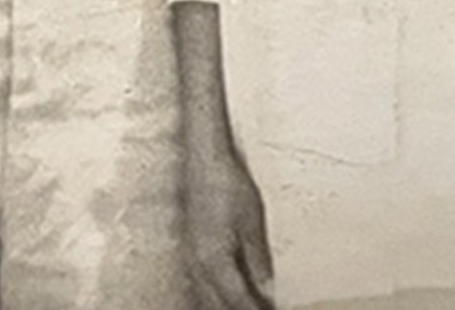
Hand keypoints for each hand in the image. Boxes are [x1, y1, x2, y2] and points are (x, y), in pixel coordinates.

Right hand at [184, 148, 274, 309]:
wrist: (204, 159)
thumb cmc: (228, 184)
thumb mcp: (251, 222)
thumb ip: (257, 259)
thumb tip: (266, 288)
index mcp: (214, 261)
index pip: (236, 300)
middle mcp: (197, 263)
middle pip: (217, 304)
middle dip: (238, 309)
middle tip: (259, 307)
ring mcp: (190, 255)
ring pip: (205, 296)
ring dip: (224, 304)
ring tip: (246, 302)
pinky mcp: (189, 245)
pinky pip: (199, 282)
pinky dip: (213, 293)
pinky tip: (223, 291)